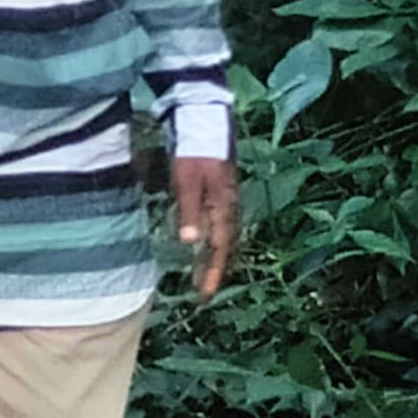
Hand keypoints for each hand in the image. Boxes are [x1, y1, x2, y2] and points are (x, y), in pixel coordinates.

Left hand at [173, 154, 238, 298]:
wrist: (207, 122)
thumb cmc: (194, 151)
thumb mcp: (186, 181)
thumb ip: (189, 211)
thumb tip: (190, 243)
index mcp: (223, 208)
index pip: (219, 248)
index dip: (212, 272)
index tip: (205, 294)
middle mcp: (230, 207)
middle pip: (225, 247)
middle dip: (215, 270)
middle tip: (204, 292)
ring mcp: (228, 200)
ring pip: (225, 237)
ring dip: (215, 258)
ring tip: (203, 276)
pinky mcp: (221, 192)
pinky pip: (221, 225)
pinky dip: (215, 241)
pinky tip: (204, 245)